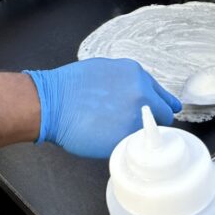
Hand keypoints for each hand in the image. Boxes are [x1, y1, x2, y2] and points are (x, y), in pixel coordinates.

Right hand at [24, 58, 181, 158]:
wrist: (50, 103)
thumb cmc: (69, 87)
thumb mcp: (104, 70)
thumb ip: (127, 81)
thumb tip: (138, 92)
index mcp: (136, 74)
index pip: (163, 97)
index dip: (158, 107)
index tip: (158, 114)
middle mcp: (142, 93)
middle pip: (164, 115)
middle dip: (152, 121)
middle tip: (133, 124)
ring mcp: (136, 116)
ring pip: (149, 132)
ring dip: (138, 133)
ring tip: (115, 130)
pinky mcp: (126, 137)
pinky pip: (134, 144)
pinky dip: (126, 144)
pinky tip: (109, 138)